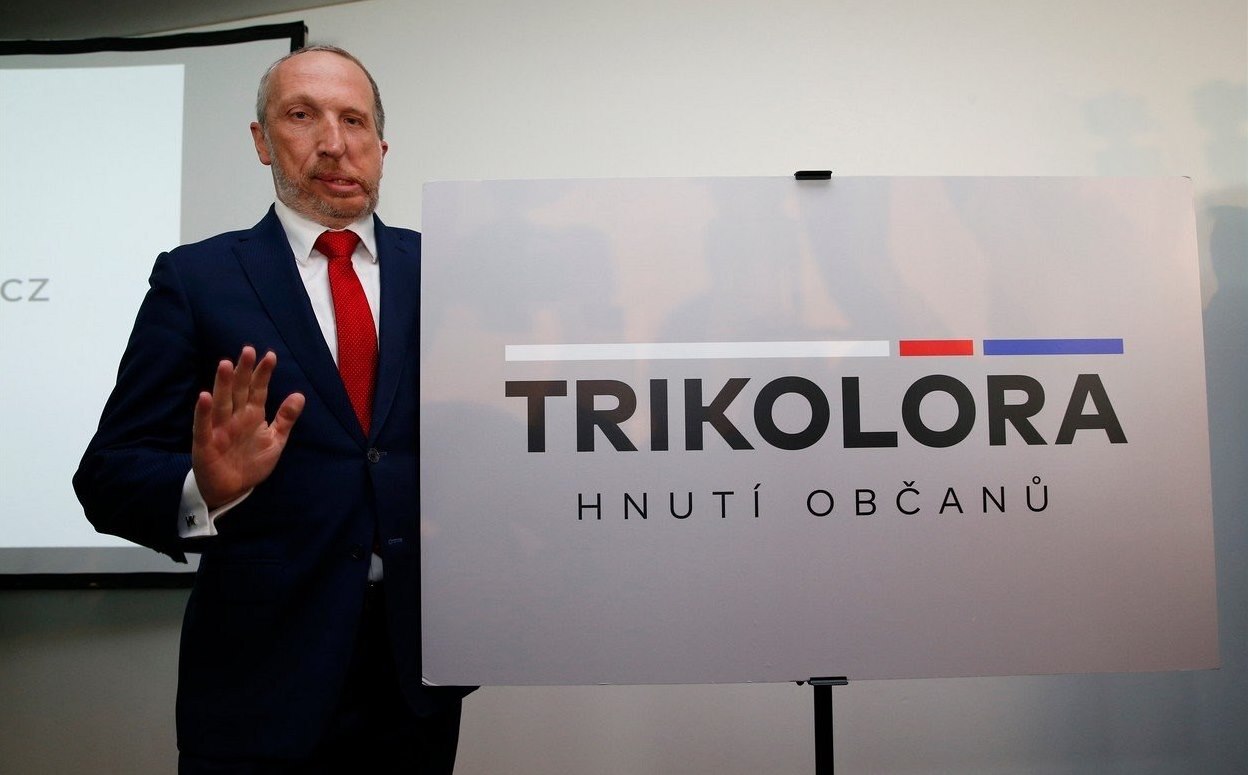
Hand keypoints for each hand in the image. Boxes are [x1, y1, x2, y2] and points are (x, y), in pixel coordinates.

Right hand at [192, 346, 304, 509]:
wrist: (232, 490)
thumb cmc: (251, 463)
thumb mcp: (274, 441)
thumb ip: (285, 418)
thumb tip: (300, 395)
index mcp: (252, 415)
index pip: (258, 390)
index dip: (263, 374)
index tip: (270, 356)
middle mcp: (235, 417)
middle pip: (239, 390)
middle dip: (243, 371)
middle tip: (248, 350)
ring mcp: (219, 428)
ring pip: (221, 402)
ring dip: (223, 384)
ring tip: (225, 364)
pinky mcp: (205, 443)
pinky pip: (203, 426)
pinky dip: (203, 412)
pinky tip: (204, 397)